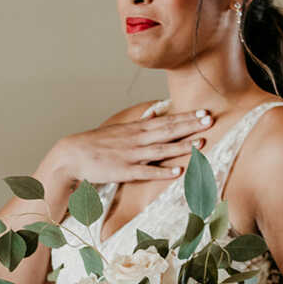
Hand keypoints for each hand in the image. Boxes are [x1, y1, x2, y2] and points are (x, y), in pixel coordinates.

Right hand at [47, 109, 212, 187]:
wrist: (72, 155)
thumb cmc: (97, 145)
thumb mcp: (120, 131)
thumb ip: (139, 127)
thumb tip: (154, 117)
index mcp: (137, 129)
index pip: (166, 120)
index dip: (186, 117)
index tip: (204, 112)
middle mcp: (137, 139)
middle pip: (168, 130)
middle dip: (190, 125)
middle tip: (210, 119)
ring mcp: (131, 155)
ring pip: (161, 149)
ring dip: (182, 146)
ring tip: (201, 142)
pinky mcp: (124, 171)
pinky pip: (146, 171)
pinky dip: (162, 171)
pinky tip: (178, 171)